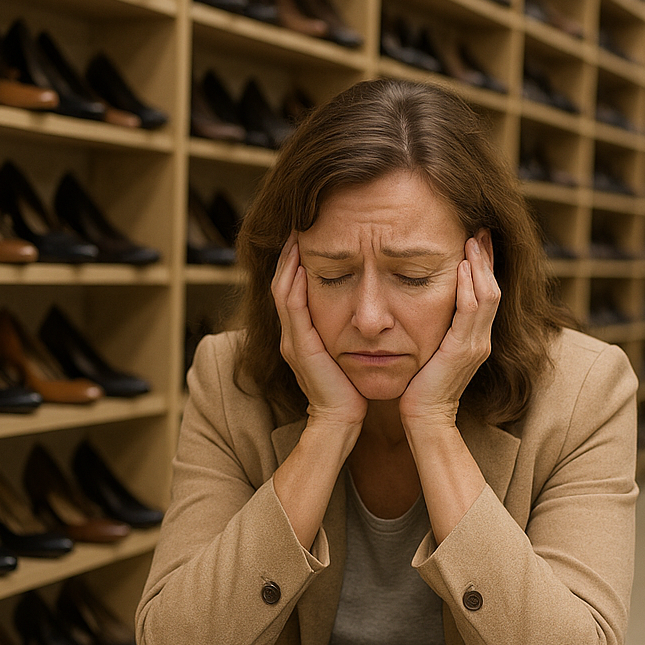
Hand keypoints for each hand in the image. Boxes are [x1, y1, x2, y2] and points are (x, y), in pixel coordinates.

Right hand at [272, 241, 367, 428]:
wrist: (341, 419)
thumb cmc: (349, 389)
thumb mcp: (345, 353)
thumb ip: (345, 331)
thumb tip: (363, 310)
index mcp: (301, 335)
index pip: (291, 288)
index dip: (295, 261)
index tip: (307, 236)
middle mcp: (291, 335)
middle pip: (282, 283)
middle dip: (289, 254)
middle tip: (298, 224)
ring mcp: (291, 340)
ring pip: (283, 290)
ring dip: (289, 261)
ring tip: (297, 235)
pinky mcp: (299, 346)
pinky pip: (292, 307)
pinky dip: (294, 283)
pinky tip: (302, 263)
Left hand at [399, 235, 500, 430]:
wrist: (425, 418)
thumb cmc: (421, 387)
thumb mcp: (433, 351)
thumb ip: (437, 329)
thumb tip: (423, 304)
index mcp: (476, 338)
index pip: (486, 293)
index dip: (484, 266)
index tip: (477, 239)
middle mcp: (481, 339)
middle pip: (492, 288)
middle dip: (486, 258)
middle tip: (480, 229)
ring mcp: (476, 345)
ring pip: (487, 295)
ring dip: (480, 265)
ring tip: (472, 239)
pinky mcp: (463, 350)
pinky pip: (470, 312)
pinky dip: (468, 287)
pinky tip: (462, 267)